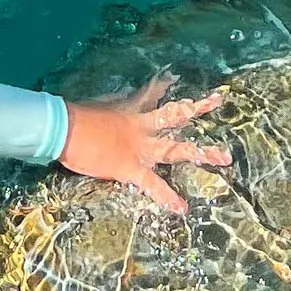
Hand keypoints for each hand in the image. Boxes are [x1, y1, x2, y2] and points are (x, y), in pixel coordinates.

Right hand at [58, 79, 229, 213]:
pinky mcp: (130, 168)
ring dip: (201, 153)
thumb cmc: (72, 121)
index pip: (151, 96)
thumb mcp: (94, 114)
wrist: (65, 128)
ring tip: (225, 158)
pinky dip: (166, 197)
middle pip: (174, 115)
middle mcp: (140, 128)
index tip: (177, 82)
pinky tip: (181, 208)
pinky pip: (153, 184)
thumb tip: (103, 119)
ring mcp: (139, 148)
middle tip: (217, 102)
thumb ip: (105, 118)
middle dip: (197, 109)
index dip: (164, 90)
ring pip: (176, 148)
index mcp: (128, 113)